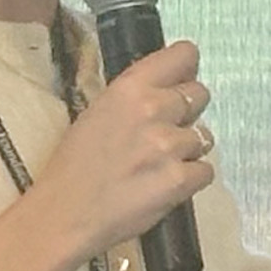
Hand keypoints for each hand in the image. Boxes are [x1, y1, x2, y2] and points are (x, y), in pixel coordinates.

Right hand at [32, 38, 216, 266]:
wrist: (64, 214)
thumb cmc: (74, 165)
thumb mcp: (98, 114)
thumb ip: (136, 99)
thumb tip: (168, 89)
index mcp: (129, 88)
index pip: (184, 56)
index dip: (187, 68)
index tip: (182, 79)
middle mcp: (154, 109)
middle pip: (200, 95)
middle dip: (189, 112)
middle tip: (165, 132)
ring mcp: (170, 145)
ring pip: (205, 137)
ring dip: (188, 150)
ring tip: (157, 165)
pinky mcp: (181, 179)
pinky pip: (205, 171)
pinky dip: (190, 179)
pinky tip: (165, 185)